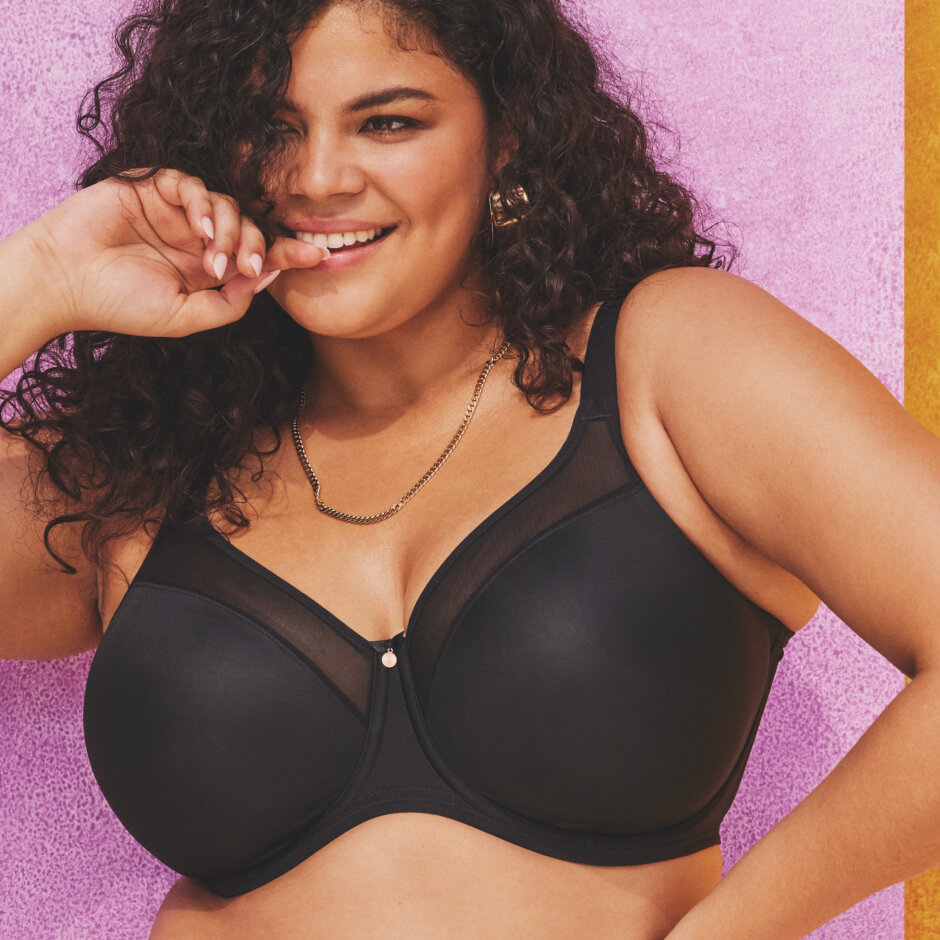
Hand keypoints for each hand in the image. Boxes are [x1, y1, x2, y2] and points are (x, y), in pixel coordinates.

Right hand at [23, 168, 327, 337]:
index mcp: (207, 269)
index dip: (286, 253)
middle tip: (246, 270)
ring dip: (230, 233)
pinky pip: (193, 184)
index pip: (255, 255)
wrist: (64, 283)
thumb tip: (268, 279)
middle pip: (249, 228)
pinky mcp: (153, 187)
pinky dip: (204, 205)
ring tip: (213, 262)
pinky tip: (199, 230)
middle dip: (256, 247)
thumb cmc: (120, 305)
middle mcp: (196, 238)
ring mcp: (176, 212)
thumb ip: (231, 304)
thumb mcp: (186, 318)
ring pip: (227, 205)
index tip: (317, 256)